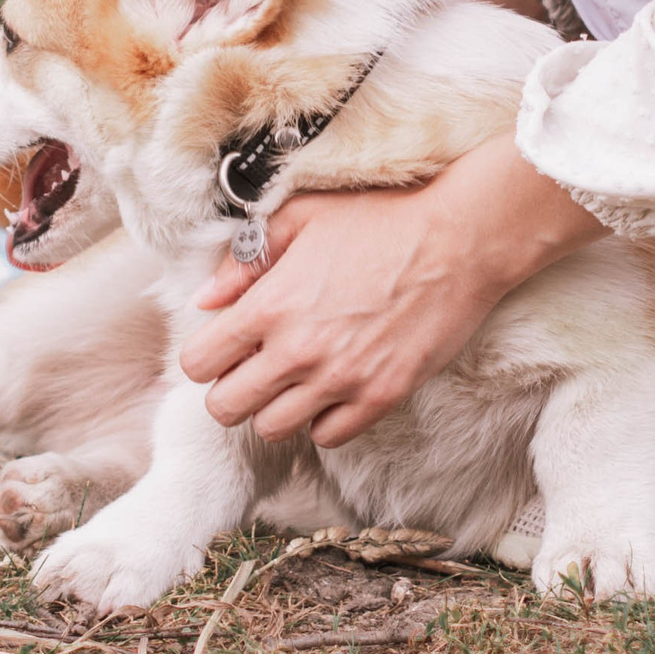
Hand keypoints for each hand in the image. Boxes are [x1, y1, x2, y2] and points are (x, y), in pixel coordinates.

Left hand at [177, 130, 604, 447]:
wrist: (457, 240)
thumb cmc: (379, 220)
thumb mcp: (300, 217)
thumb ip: (245, 259)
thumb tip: (207, 298)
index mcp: (270, 305)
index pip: (197, 363)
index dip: (206, 354)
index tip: (225, 344)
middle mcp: (298, 351)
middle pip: (225, 409)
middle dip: (231, 388)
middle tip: (255, 365)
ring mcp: (340, 380)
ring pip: (271, 429)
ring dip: (275, 406)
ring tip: (295, 376)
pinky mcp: (380, 397)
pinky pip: (327, 436)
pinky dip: (322, 418)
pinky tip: (333, 385)